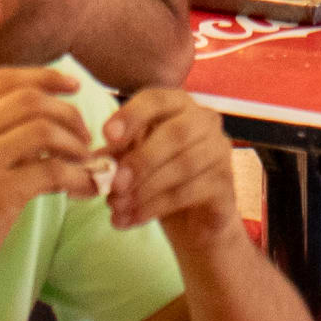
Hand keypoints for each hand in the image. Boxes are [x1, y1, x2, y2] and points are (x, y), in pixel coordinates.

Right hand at [0, 67, 105, 296]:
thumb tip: (30, 128)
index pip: (5, 79)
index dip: (45, 77)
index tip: (72, 85)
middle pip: (31, 99)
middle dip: (67, 112)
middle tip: (85, 134)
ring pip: (46, 130)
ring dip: (75, 144)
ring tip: (85, 162)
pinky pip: (53, 172)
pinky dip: (78, 177)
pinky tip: (86, 188)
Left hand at [100, 87, 243, 241]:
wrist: (196, 221)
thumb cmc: (162, 180)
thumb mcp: (135, 164)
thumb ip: (119, 156)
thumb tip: (94, 161)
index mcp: (179, 106)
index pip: (157, 99)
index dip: (131, 115)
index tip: (106, 136)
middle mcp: (205, 121)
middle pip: (175, 133)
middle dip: (140, 160)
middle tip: (114, 185)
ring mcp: (220, 150)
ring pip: (183, 165)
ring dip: (145, 189)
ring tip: (117, 208)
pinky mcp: (226, 182)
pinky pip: (190, 191)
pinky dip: (156, 207)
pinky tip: (132, 219)